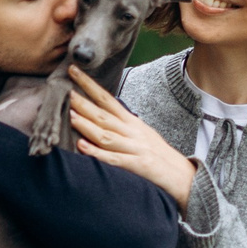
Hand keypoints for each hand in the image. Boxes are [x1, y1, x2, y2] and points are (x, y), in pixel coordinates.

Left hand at [67, 67, 196, 209]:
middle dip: (83, 101)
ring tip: (69, 115)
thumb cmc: (158, 155)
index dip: (89, 85)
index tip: (73, 71)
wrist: (182, 176)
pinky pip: (114, 159)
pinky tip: (82, 147)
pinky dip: (97, 153)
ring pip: (106, 135)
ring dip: (87, 125)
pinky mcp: (137, 166)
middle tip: (64, 89)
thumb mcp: (140, 134)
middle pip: (103, 114)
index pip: (107, 99)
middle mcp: (131, 132)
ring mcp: (134, 148)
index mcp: (131, 122)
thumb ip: (120, 124)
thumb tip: (97, 114)